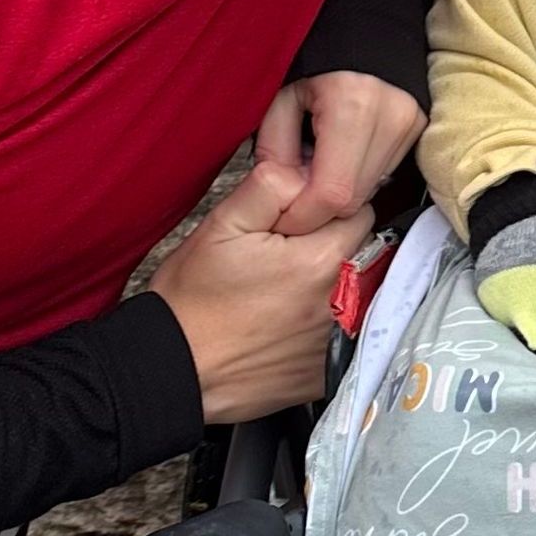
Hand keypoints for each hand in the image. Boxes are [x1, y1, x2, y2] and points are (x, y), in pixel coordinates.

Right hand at [152, 161, 374, 423]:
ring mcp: (341, 336)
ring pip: (358, 288)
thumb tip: (308, 166)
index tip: (297, 223)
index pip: (358, 210)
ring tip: (285, 291)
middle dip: (334, 243)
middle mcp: (345, 297)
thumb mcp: (223, 224)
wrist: (171, 370)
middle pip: (364, 249)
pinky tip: (290, 322)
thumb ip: (273, 185)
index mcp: (325, 257)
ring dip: (334, 283)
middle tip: (287, 255)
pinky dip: (328, 321)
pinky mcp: (332, 367)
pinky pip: (348, 330)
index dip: (327, 209)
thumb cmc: (192, 301)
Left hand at [255, 71, 425, 234]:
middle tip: (296, 190)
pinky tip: (341, 159)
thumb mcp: (280, 99)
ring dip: (340, 192)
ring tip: (319, 167)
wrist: (364, 35)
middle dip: (321, 207)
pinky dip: (357, 177)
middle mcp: (391, 116)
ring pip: (370, 192)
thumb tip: (282, 196)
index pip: (333, 193)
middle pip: (354, 199)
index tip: (284, 216)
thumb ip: (275, 152)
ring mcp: (412, 124)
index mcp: (352, 105)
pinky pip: (383, 175)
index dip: (304, 215)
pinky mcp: (419, 129)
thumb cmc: (317, 63)